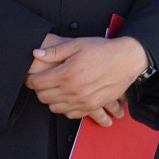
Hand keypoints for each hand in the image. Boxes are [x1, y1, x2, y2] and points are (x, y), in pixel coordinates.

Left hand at [24, 35, 147, 125]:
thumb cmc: (104, 50)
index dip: (30, 80)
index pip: (37, 83)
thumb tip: (37, 53)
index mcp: (67, 73)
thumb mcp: (78, 44)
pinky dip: (65, 108)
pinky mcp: (92, 106)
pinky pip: (70, 114)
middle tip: (42, 82)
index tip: (31, 77)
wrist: (127, 60)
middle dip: (39, 90)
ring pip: (55, 107)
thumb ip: (56, 51)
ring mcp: (83, 100)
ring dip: (51, 99)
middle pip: (43, 97)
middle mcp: (73, 90)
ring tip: (55, 89)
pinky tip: (67, 98)